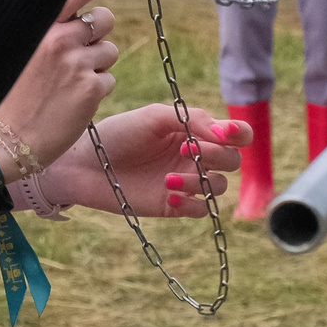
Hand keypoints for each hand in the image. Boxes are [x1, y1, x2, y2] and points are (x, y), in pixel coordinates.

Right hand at [0, 0, 119, 173]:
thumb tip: (70, 13)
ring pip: (109, 51)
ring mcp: (77, 64)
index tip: (79, 11)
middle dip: (97, 33)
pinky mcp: (91, 90)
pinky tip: (70, 100)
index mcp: (39, 24)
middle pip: (104, 18)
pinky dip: (95, 90)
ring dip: (96, 64)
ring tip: (69, 81)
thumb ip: (41, 27)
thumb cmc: (1, 94)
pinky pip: (109, 80)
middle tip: (78, 51)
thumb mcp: (12, 49)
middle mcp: (59, 38)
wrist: (0, 141)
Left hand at [45, 103, 245, 214]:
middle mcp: (196, 157)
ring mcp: (187, 182)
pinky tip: (167, 194)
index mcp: (195, 131)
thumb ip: (190, 118)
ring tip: (168, 179)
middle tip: (186, 150)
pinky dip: (191, 203)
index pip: (236, 134)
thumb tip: (223, 131)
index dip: (239, 134)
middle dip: (217, 156)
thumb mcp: (153, 116)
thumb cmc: (118, 134)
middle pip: (233, 161)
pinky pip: (201, 209)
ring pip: (219, 186)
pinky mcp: (174, 205)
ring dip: (200, 181)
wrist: (87, 164)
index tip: (223, 133)